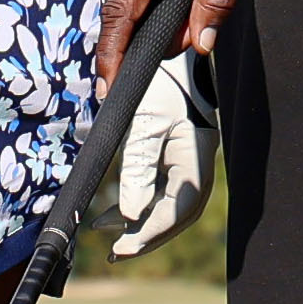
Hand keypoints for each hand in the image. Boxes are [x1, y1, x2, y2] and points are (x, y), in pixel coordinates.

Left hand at [104, 47, 219, 257]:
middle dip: (146, 236)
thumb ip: (137, 168)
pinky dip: (140, 202)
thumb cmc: (159, 81)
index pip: (176, 211)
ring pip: (169, 205)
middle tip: (115, 253)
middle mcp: (198, 165)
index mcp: (195, 160)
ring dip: (140, 222)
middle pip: (176, 216)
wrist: (173, 51)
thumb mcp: (143, 123)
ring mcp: (190, 160)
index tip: (120, 250)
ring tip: (104, 232)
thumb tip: (130, 214)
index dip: (149, 234)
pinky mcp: (178, 154)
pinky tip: (115, 211)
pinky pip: (163, 189)